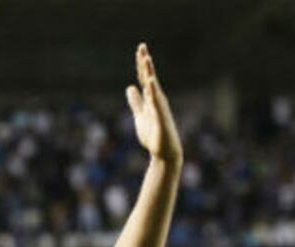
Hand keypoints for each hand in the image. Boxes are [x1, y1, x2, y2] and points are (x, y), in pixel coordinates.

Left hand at [126, 43, 181, 163]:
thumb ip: (136, 101)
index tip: (139, 50)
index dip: (141, 64)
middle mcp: (156, 99)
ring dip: (150, 72)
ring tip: (146, 58)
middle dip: (145, 62)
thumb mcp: (140, 115)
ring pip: (154, 86)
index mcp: (151, 99)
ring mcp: (159, 107)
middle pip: (149, 77)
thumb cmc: (153, 135)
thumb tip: (130, 87)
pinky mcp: (161, 117)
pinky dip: (153, 92)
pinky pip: (156, 102)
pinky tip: (151, 82)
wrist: (164, 152)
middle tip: (142, 46)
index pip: (145, 78)